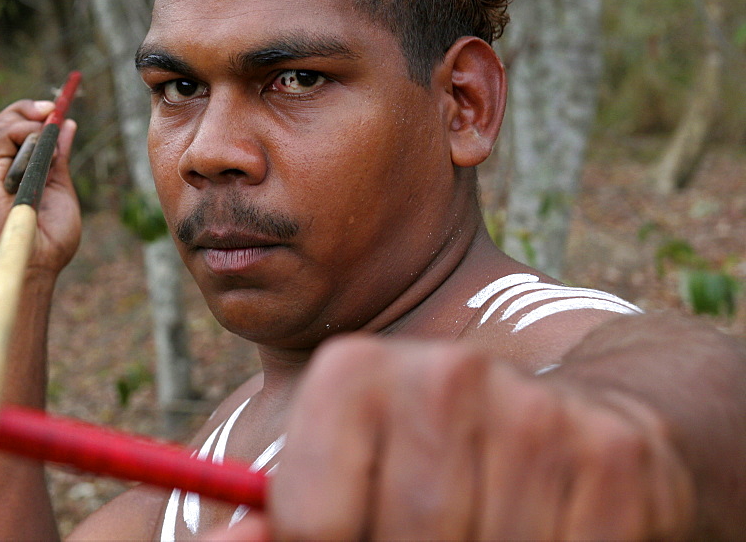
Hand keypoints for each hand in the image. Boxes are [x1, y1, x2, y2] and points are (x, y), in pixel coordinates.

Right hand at [0, 100, 80, 279]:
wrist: (31, 267)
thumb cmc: (46, 243)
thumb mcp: (58, 190)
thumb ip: (57, 159)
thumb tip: (67, 126)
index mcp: (0, 178)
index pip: (8, 135)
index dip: (31, 120)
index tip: (57, 111)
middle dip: (28, 111)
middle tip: (54, 108)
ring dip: (30, 122)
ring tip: (49, 127)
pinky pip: (0, 137)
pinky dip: (24, 129)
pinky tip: (40, 136)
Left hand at [212, 336, 694, 539]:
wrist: (578, 413)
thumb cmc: (433, 458)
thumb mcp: (343, 472)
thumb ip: (284, 516)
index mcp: (355, 372)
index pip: (312, 520)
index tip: (358, 531)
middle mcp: (442, 373)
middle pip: (401, 541)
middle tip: (433, 528)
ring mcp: (533, 410)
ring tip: (486, 524)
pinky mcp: (612, 454)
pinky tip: (545, 524)